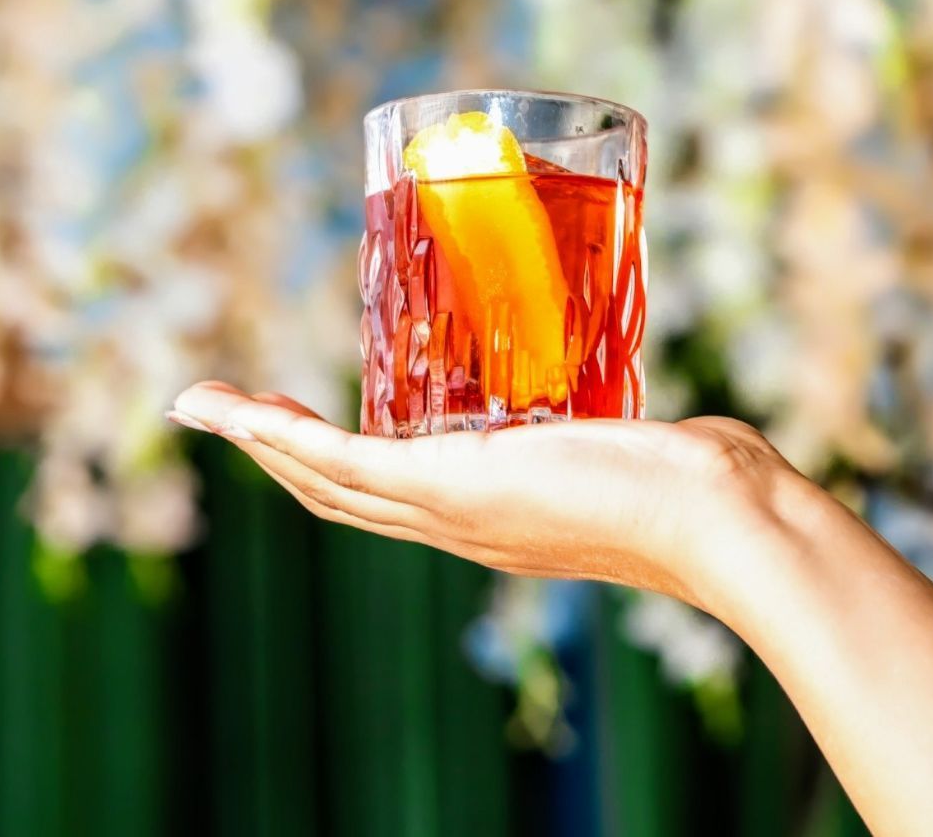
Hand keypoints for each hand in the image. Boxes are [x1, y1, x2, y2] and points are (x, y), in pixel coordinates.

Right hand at [169, 382, 790, 606]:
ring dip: (260, 441)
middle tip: (230, 412)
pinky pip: (345, 464)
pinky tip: (243, 413)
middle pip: (342, 493)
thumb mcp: (648, 455)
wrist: (724, 520)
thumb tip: (678, 426)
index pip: (395, 494)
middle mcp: (462, 525)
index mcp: (495, 518)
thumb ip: (644, 440)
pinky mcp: (456, 486)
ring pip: (329, 480)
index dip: (338, 464)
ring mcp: (454, 509)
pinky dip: (283, 438)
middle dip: (278, 453)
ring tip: (207, 408)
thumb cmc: (704, 487)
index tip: (302, 423)